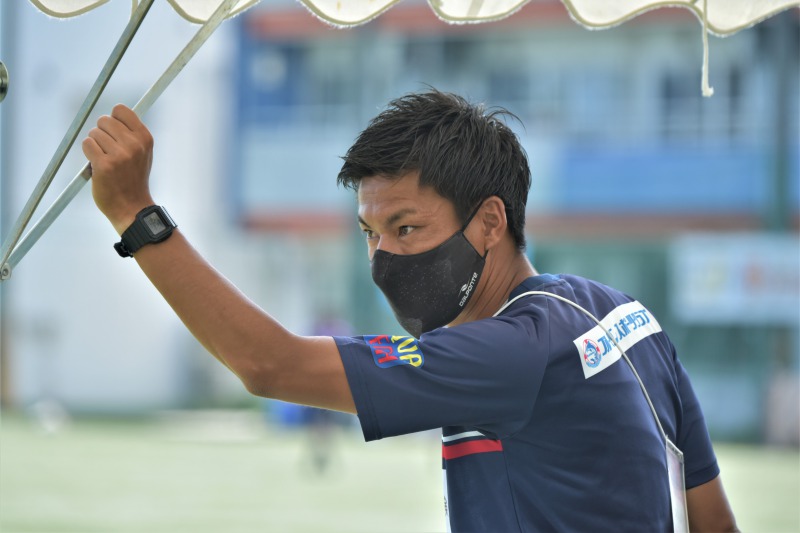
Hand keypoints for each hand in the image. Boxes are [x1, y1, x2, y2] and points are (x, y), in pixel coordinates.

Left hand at [82, 104, 155, 234]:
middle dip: (101, 133)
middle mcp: (134, 144)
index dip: (113, 119)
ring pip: (93, 134)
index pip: (120, 110)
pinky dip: (88, 153)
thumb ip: (131, 134)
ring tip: (104, 160)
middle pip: (104, 120)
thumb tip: (114, 114)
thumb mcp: (142, 154)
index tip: (114, 132)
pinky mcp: (104, 165)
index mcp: (145, 138)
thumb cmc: (134, 179)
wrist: (132, 207)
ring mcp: (119, 155)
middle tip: (107, 150)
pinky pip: (87, 145)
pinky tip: (97, 165)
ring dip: (94, 145)